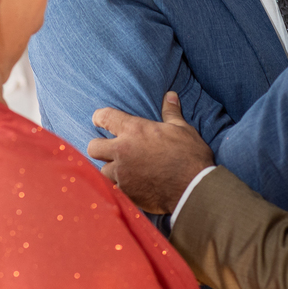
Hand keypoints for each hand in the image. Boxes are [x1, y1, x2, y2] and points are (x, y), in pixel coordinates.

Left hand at [90, 92, 213, 213]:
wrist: (194, 189)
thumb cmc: (190, 156)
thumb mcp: (182, 129)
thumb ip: (171, 112)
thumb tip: (170, 95)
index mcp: (134, 130)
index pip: (105, 117)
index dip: (99, 117)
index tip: (99, 120)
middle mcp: (122, 151)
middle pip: (93, 147)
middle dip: (99, 147)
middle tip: (110, 149)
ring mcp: (122, 174)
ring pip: (102, 171)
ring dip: (111, 170)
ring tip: (124, 170)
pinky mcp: (125, 193)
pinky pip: (114, 188)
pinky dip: (120, 187)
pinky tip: (131, 186)